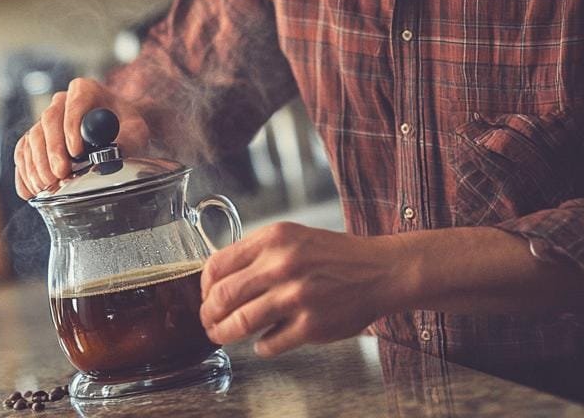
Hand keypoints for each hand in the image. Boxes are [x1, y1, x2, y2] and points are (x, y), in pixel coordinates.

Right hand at [13, 78, 148, 198]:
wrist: (117, 134)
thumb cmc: (125, 128)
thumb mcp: (135, 130)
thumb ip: (128, 137)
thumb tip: (116, 150)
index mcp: (85, 91)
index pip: (74, 104)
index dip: (71, 127)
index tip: (76, 152)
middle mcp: (60, 102)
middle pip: (48, 121)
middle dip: (53, 150)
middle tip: (60, 174)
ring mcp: (45, 121)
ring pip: (32, 138)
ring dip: (37, 164)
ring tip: (48, 185)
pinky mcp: (34, 139)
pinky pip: (22, 153)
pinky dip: (24, 173)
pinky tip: (31, 190)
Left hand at [199, 222, 405, 356]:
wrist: (380, 270)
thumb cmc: (334, 256)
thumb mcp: (293, 237)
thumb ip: (258, 252)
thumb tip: (218, 280)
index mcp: (274, 238)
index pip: (217, 265)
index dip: (204, 286)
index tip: (206, 296)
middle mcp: (282, 264)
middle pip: (222, 296)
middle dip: (208, 315)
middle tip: (208, 322)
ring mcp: (296, 296)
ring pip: (240, 323)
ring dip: (224, 334)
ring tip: (223, 336)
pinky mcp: (310, 325)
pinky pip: (268, 344)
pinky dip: (260, 347)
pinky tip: (264, 342)